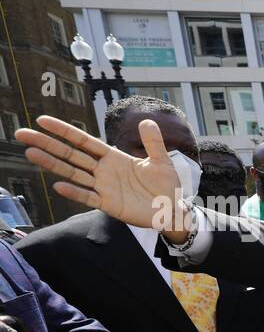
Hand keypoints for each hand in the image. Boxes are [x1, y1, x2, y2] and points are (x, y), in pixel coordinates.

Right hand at [17, 116, 191, 236]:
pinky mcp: (108, 204)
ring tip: (31, 153)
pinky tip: (58, 185)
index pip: (83, 141)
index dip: (64, 131)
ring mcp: (103, 187)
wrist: (173, 210)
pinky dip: (74, 191)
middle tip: (22, 133)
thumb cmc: (166, 185)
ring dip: (53, 164)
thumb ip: (153, 142)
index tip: (43, 120)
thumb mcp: (161, 161)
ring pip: (73, 173)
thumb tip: (147, 120)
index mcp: (113, 157)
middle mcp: (103, 170)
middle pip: (71, 154)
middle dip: (47, 144)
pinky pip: (87, 196)